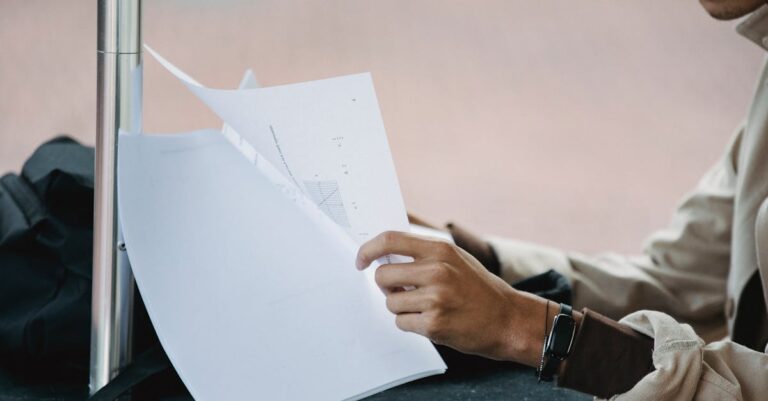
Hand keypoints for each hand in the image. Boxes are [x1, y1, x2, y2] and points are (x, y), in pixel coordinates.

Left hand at [356, 231, 552, 364]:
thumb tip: (384, 252)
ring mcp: (435, 298)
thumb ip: (424, 253)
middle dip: (385, 286)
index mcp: (440, 249)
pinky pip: (401, 322)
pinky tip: (431, 321)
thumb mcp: (455, 259)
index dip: (368, 250)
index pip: (390, 240)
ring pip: (390, 302)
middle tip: (400, 291)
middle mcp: (437, 271)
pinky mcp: (434, 324)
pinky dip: (410, 324)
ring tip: (424, 308)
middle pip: (382, 275)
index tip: (360, 261)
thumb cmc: (478, 288)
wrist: (507, 319)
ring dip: (400, 308)